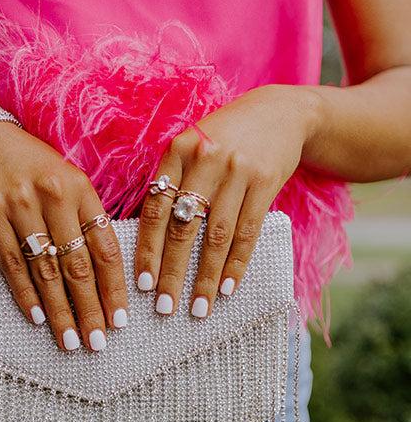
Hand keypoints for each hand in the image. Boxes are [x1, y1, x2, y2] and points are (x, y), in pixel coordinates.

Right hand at [0, 119, 128, 351]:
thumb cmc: (24, 162)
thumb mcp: (62, 178)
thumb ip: (82, 216)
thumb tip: (103, 269)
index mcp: (80, 188)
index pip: (105, 247)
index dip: (114, 287)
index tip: (120, 319)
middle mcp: (54, 196)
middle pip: (78, 264)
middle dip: (90, 308)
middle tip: (98, 342)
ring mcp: (20, 206)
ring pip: (47, 270)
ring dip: (61, 310)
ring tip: (71, 340)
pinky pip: (12, 263)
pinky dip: (26, 293)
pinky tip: (38, 318)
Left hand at [134, 84, 317, 315]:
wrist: (280, 113)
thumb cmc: (225, 139)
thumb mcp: (192, 147)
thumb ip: (171, 183)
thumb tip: (147, 240)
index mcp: (177, 151)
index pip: (155, 208)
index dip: (147, 249)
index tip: (142, 284)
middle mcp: (205, 159)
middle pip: (183, 227)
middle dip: (173, 272)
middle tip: (165, 308)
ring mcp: (238, 170)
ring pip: (216, 236)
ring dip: (206, 277)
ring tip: (198, 308)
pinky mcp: (266, 181)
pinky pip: (248, 232)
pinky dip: (237, 264)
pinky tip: (228, 289)